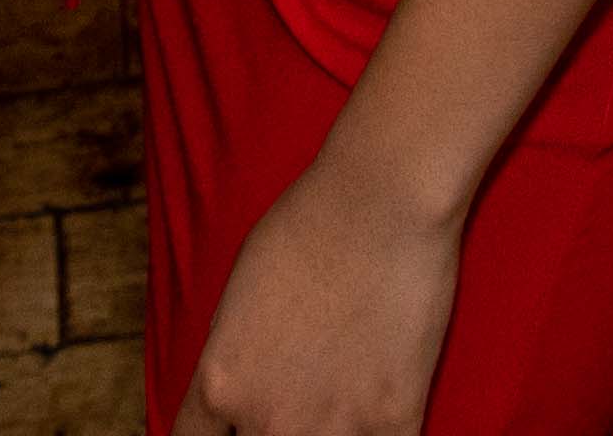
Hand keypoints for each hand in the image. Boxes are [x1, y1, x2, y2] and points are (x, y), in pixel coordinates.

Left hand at [172, 145, 465, 435]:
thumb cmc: (309, 224)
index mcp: (220, 385)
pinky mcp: (393, 423)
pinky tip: (380, 406)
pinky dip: (376, 431)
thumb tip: (237, 393)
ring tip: (339, 400)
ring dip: (325, 433)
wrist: (384, 199)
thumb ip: (233, 357)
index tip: (234, 424)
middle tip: (296, 397)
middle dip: (270, 428)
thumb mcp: (238, 294)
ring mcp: (332, 430)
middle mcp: (267, 421)